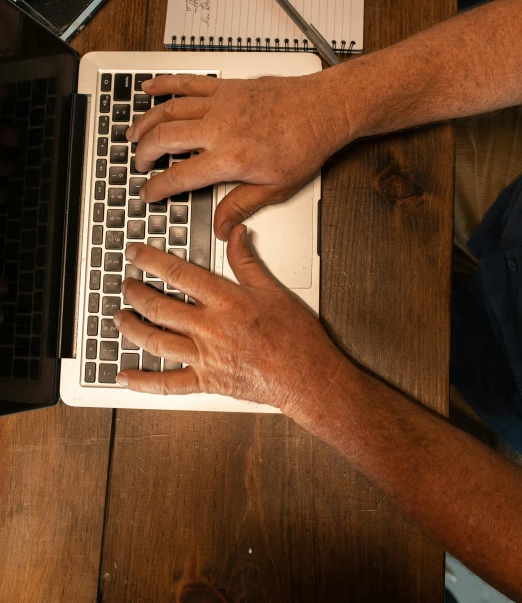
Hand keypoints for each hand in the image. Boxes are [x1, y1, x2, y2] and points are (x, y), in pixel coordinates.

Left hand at [114, 227, 344, 414]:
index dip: (151, 260)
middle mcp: (210, 328)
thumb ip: (247, 261)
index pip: (179, 273)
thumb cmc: (295, 336)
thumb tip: (235, 233)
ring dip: (131, 328)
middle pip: (159, 306)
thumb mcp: (273, 289)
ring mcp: (205, 357)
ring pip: (156, 340)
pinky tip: (125, 376)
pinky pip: (168, 384)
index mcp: (225, 301)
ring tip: (119, 317)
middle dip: (135, 292)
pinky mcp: (207, 382)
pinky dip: (143, 382)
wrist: (307, 376)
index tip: (135, 253)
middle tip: (126, 284)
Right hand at [127, 70, 348, 239]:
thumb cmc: (305, 144)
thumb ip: (242, 206)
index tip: (148, 193)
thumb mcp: (276, 188)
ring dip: (146, 122)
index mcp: (229, 158)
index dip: (157, 187)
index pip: (179, 176)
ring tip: (133, 134)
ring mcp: (220, 104)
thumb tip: (221, 227)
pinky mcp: (227, 88)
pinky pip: (188, 82)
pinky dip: (165, 83)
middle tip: (139, 164)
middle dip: (144, 154)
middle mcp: (219, 128)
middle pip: (164, 139)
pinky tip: (149, 88)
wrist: (323, 109)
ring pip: (169, 110)